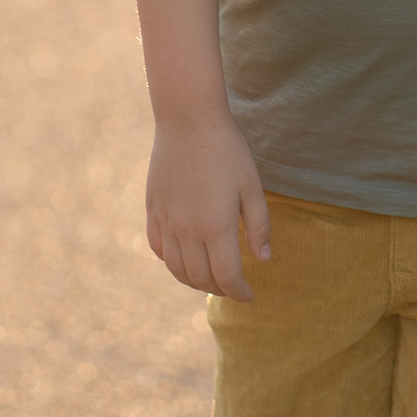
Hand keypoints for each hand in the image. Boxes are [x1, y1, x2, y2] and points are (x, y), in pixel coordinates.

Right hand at [145, 115, 271, 299]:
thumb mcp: (252, 186)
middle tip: (233, 287)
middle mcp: (187, 231)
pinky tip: (183, 259)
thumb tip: (263, 260)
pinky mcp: (153, 209)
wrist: (188, 120)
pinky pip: (158, 248)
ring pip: (176, 269)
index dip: (240, 292)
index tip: (250, 296)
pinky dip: (171, 261)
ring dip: (194, 281)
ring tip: (210, 279)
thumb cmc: (227, 150)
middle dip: (219, 290)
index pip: (227, 277)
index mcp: (216, 227)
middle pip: (200, 278)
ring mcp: (166, 221)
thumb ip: (259, 226)